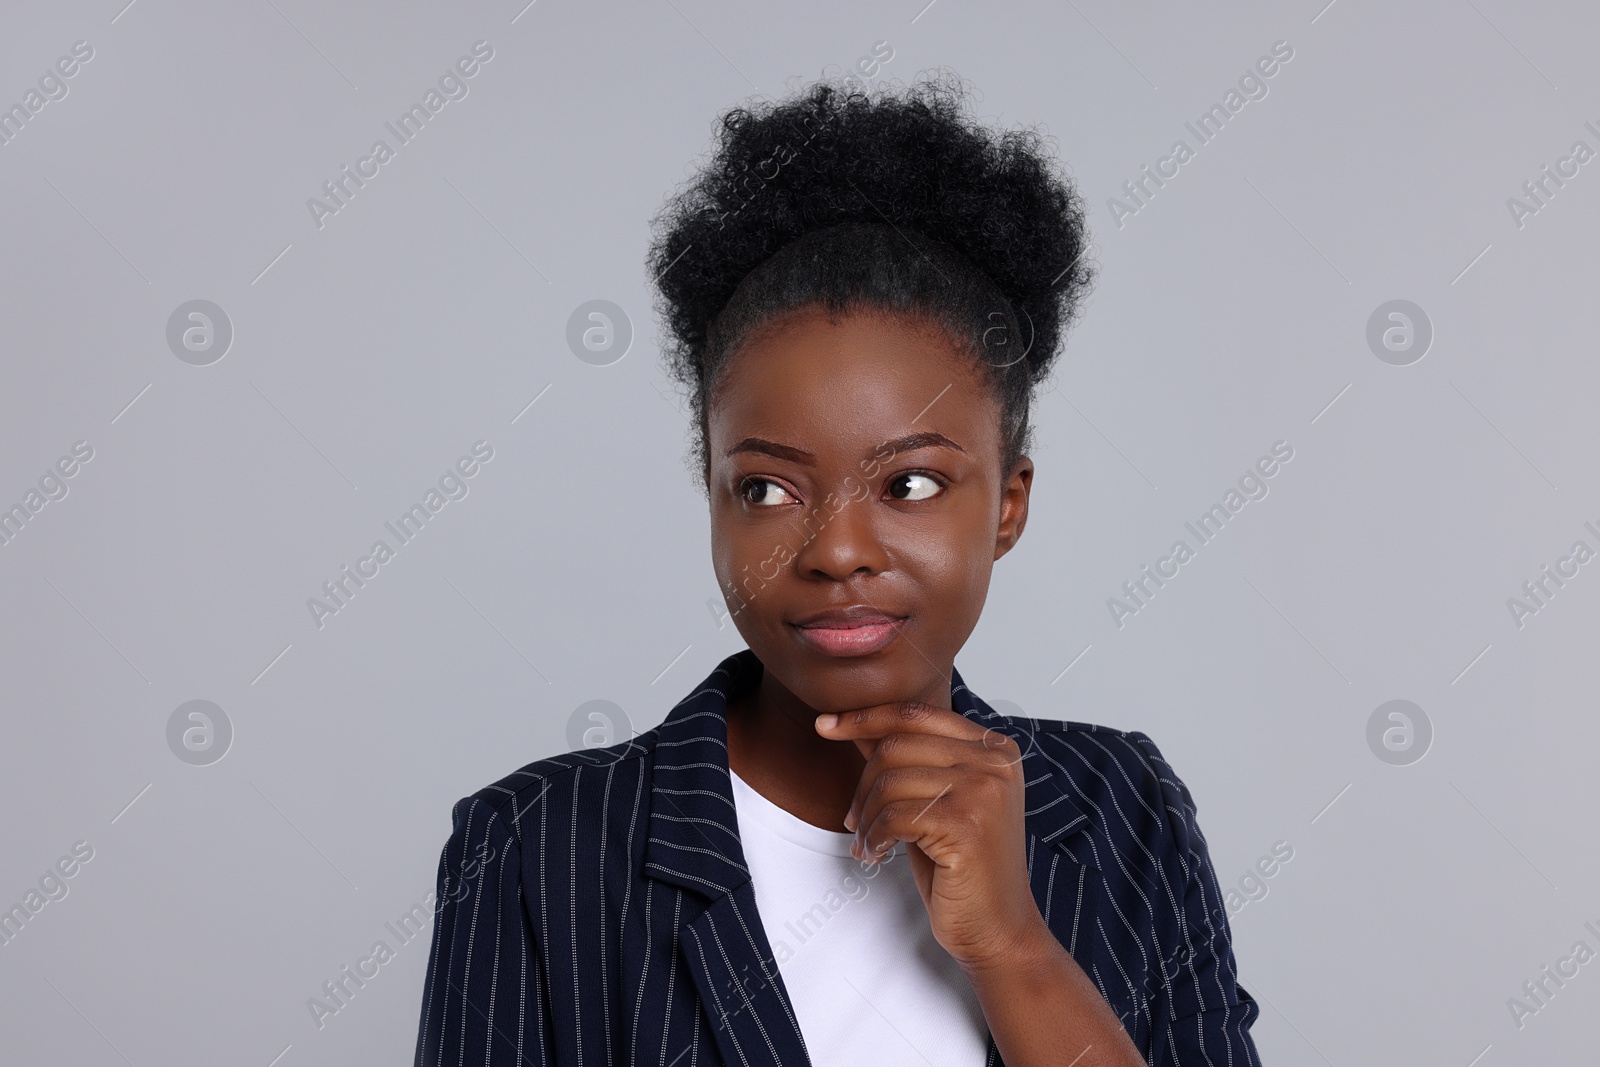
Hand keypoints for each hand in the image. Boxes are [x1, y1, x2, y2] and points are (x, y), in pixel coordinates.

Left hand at [815, 701, 1051, 972]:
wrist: (998, 928)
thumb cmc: (963, 867)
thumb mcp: (934, 801)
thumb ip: (907, 760)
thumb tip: (857, 723)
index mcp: (994, 749)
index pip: (915, 714)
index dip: (865, 717)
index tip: (825, 725)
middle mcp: (994, 762)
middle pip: (896, 746)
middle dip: (862, 784)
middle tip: (854, 820)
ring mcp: (983, 791)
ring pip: (889, 780)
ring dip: (865, 817)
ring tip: (867, 842)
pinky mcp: (966, 824)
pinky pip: (893, 816)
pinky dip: (874, 837)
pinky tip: (875, 856)